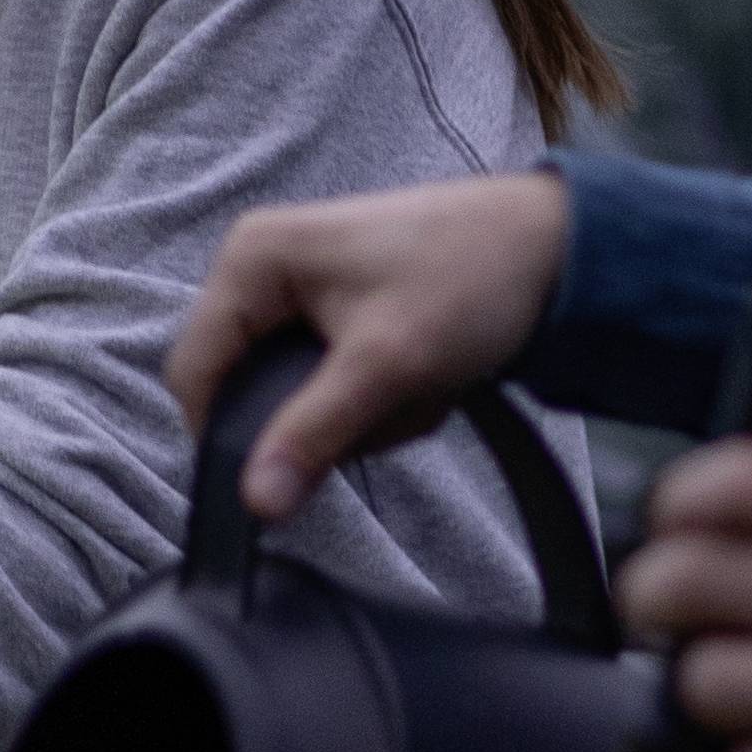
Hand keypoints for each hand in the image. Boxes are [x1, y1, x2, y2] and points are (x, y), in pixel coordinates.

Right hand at [170, 170, 571, 522]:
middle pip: (248, 388)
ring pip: (295, 394)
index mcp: (252, 259)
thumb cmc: (468, 280)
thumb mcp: (386, 364)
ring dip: (360, 414)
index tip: (290, 473)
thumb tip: (253, 504)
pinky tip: (426, 383)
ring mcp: (301, 288)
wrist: (556, 247)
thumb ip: (312, 433)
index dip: (229, 434)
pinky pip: (332, 382)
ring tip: (420, 389)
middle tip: (390, 408)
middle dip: (321, 419)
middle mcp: (262, 266)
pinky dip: (378, 398)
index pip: (195, 372)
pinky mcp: (339, 309)